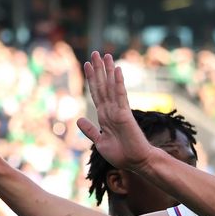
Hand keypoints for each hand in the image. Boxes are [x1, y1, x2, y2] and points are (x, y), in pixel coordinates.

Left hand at [77, 51, 152, 171]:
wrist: (136, 163)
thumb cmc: (121, 155)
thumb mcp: (100, 142)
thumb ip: (90, 130)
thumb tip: (78, 119)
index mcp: (104, 116)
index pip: (96, 93)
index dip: (91, 79)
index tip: (86, 64)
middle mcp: (111, 110)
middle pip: (102, 86)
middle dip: (98, 69)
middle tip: (95, 53)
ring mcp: (118, 111)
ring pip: (111, 87)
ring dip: (108, 70)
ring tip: (106, 55)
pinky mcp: (125, 114)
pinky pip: (121, 95)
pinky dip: (118, 83)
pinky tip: (117, 70)